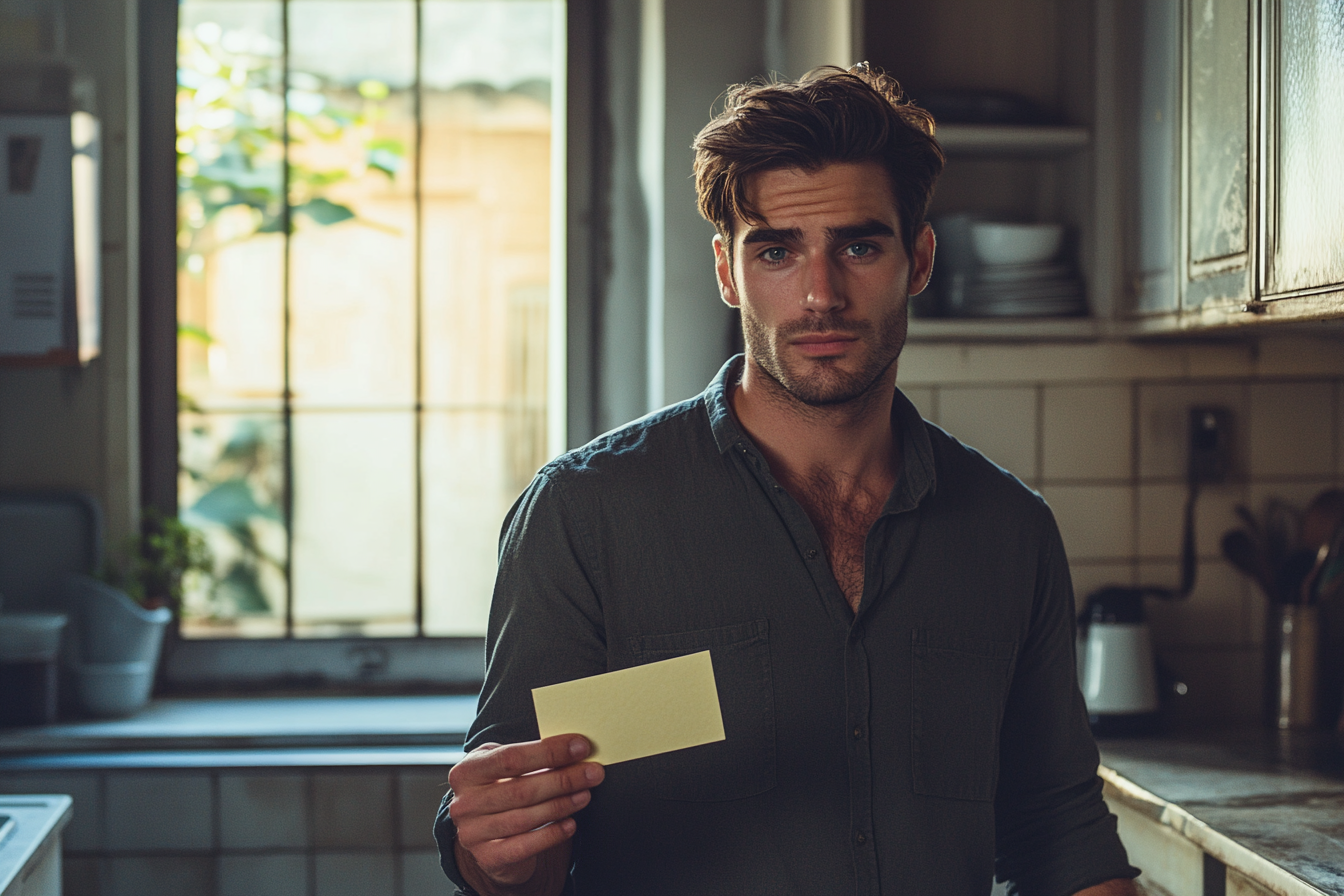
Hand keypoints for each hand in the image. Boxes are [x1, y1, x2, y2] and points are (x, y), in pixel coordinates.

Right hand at [447, 734, 604, 892]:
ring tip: (585, 794)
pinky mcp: (488, 857)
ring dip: (562, 805)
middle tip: (592, 773)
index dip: (549, 752)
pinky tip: (571, 823)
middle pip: (521, 790)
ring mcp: (473, 833)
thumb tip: (572, 750)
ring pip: (525, 818)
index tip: (580, 746)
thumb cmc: (500, 788)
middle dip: (563, 779)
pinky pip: (525, 846)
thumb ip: (529, 756)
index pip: (511, 759)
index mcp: (467, 772)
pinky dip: (552, 834)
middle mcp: (465, 803)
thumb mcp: (503, 767)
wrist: (485, 832)